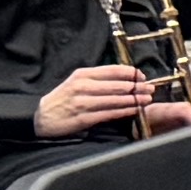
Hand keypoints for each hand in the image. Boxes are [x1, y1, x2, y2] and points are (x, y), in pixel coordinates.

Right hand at [38, 63, 165, 136]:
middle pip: (118, 85)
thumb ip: (97, 79)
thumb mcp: (76, 82)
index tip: (142, 76)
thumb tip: (124, 79)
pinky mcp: (83, 118)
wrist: (39, 117)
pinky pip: (109, 114)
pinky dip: (124, 111)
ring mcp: (83, 103)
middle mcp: (83, 87)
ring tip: (146, 100)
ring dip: (134, 100)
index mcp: (83, 75)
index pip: (113, 70)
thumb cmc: (62, 99)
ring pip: (115, 100)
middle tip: (150, 89)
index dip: (131, 73)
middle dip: (137, 87)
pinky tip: (134, 110)